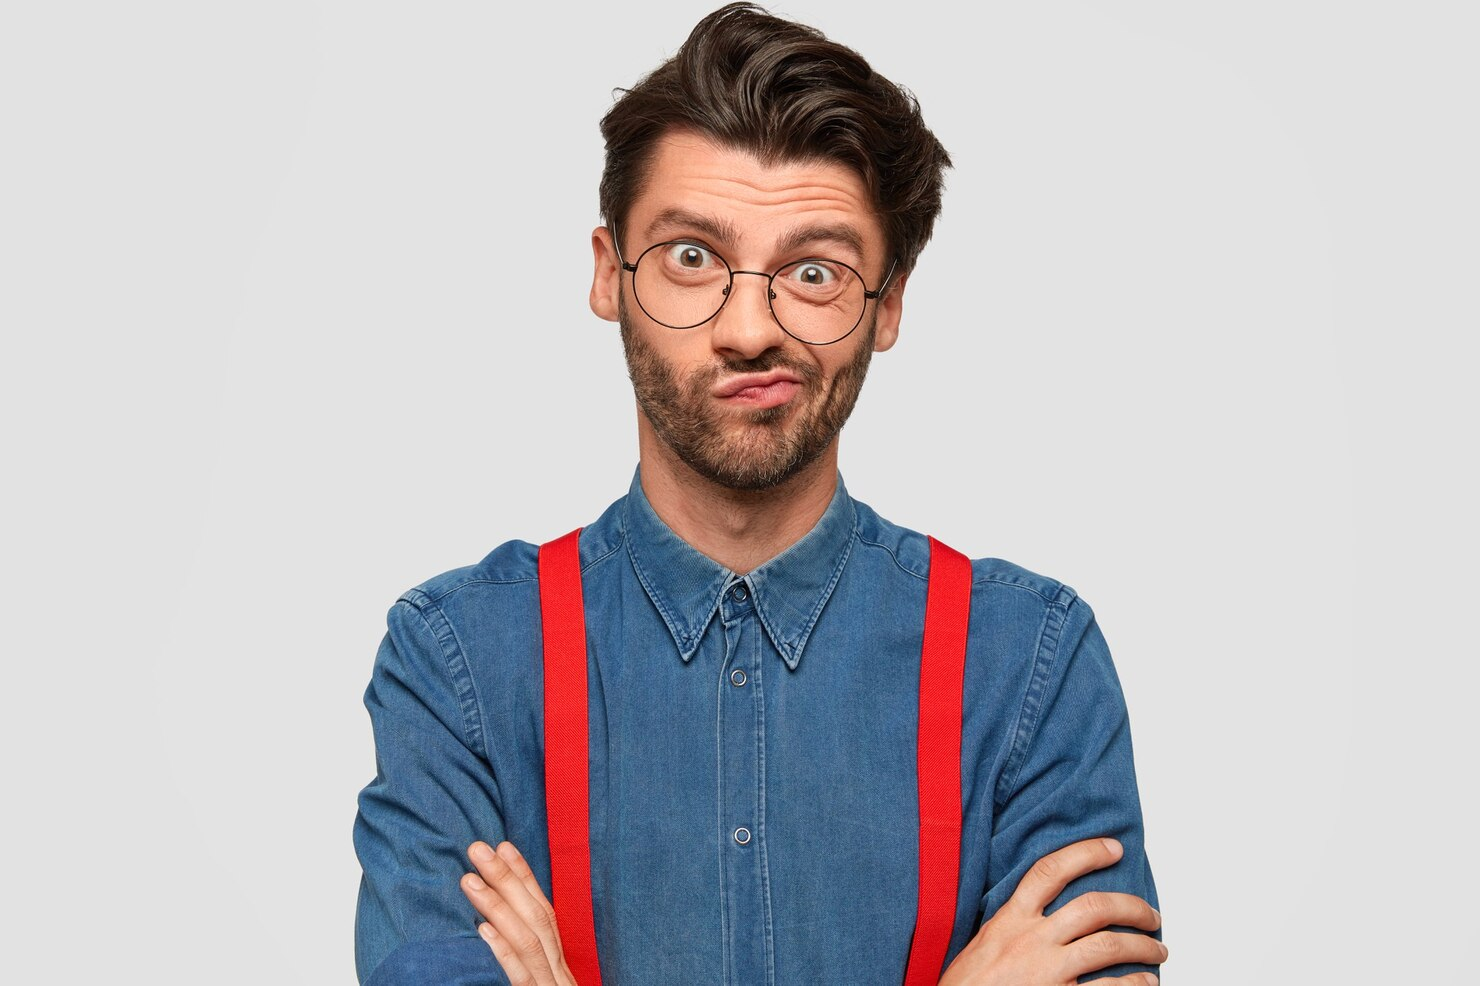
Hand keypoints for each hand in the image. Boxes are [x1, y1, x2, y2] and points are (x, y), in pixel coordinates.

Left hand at [462, 840, 577, 985]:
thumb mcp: (540, 980)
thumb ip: (524, 955)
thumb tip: (492, 924)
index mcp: (557, 961)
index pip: (543, 910)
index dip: (524, 876)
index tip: (503, 846)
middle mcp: (556, 969)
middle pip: (535, 917)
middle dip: (506, 879)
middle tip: (477, 849)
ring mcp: (547, 985)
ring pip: (528, 941)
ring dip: (498, 906)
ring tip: (469, 880)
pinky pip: (521, 977)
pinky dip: (504, 951)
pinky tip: (483, 930)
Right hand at [937, 837, 1166, 985]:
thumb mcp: (982, 945)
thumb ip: (1012, 927)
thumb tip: (1042, 914)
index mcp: (1009, 921)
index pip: (1049, 871)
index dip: (1086, 853)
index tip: (1112, 848)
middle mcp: (1031, 941)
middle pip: (1093, 907)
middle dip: (1131, 907)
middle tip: (1151, 914)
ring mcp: (1048, 972)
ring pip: (1109, 946)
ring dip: (1142, 946)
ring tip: (1157, 949)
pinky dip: (1135, 984)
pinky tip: (1146, 983)